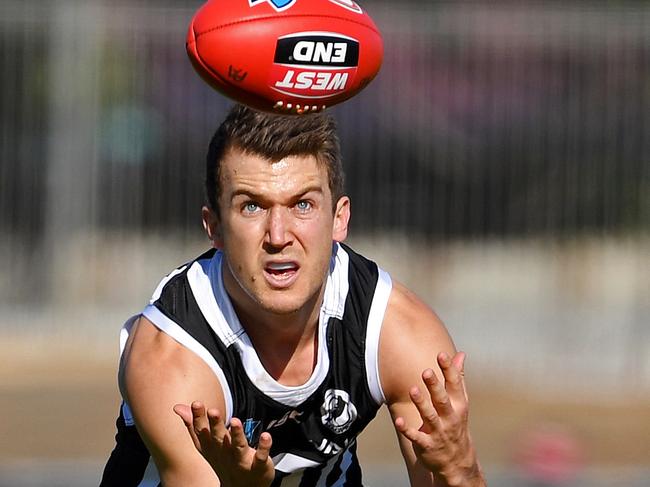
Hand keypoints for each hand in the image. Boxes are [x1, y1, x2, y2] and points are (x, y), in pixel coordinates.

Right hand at [174, 401, 274, 486]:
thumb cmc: (223, 460)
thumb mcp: (206, 444)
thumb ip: (194, 425)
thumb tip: (177, 407)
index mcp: (211, 447)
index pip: (202, 432)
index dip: (199, 418)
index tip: (196, 403)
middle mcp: (224, 453)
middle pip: (219, 438)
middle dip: (216, 425)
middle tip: (213, 411)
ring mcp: (241, 460)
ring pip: (239, 446)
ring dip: (237, 434)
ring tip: (235, 421)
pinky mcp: (258, 465)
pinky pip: (261, 456)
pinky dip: (263, 447)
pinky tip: (266, 436)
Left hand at [394, 352, 484, 486]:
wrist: (457, 460)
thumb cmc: (455, 422)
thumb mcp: (460, 401)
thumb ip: (457, 377)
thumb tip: (461, 354)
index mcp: (458, 404)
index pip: (455, 384)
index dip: (448, 369)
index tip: (441, 355)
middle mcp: (450, 417)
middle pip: (442, 399)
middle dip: (434, 386)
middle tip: (426, 371)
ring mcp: (439, 432)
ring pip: (429, 416)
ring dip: (421, 404)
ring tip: (412, 389)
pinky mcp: (427, 444)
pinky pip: (416, 436)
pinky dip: (407, 429)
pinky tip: (397, 420)